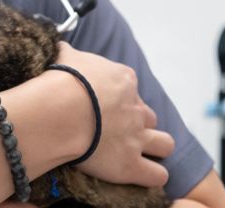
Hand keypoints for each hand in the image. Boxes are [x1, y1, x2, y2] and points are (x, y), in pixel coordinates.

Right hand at [54, 42, 173, 187]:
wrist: (59, 109)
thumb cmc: (61, 80)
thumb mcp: (64, 56)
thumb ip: (69, 53)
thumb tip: (63, 50)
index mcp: (123, 80)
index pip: (130, 88)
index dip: (118, 97)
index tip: (101, 103)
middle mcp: (136, 108)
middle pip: (148, 116)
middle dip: (137, 123)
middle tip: (115, 129)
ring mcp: (137, 137)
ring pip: (165, 144)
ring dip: (155, 147)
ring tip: (139, 152)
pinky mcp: (131, 164)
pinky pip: (157, 174)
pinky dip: (153, 175)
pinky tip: (143, 173)